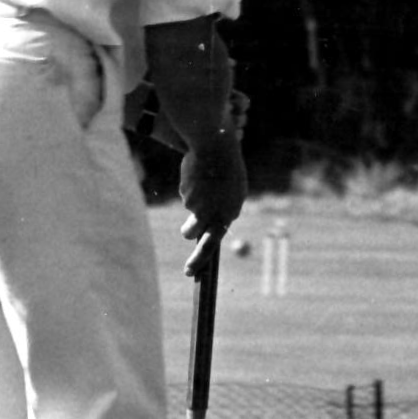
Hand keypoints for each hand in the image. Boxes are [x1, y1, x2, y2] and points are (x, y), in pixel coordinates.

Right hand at [177, 134, 246, 275]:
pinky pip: (185, 198)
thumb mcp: (232, 192)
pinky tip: (198, 176)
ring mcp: (199, 206)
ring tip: (199, 196)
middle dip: (196, 260)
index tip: (193, 272)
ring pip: (188, 224)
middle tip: (189, 271)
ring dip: (189, 219)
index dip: (202, 258)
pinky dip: (190, 189)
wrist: (216, 146)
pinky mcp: (187, 197)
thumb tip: (212, 229)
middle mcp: (215, 214)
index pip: (214, 243)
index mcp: (229, 214)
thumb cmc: (227, 168)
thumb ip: (222, 211)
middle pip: (200, 242)